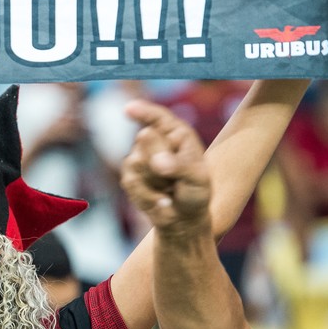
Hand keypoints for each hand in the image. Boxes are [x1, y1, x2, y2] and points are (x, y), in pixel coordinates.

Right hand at [120, 100, 210, 232]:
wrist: (182, 219)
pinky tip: (159, 200)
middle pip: (145, 138)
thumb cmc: (195, 193)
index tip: (129, 109)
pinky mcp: (129, 176)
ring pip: (137, 162)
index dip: (143, 111)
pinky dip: (148, 195)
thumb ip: (180, 166)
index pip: (158, 117)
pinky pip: (131, 181)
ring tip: (168, 189)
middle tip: (176, 179)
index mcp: (177, 134)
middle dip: (159, 159)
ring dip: (155, 181)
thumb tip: (157, 160)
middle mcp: (155, 141)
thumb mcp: (198, 179)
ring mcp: (139, 157)